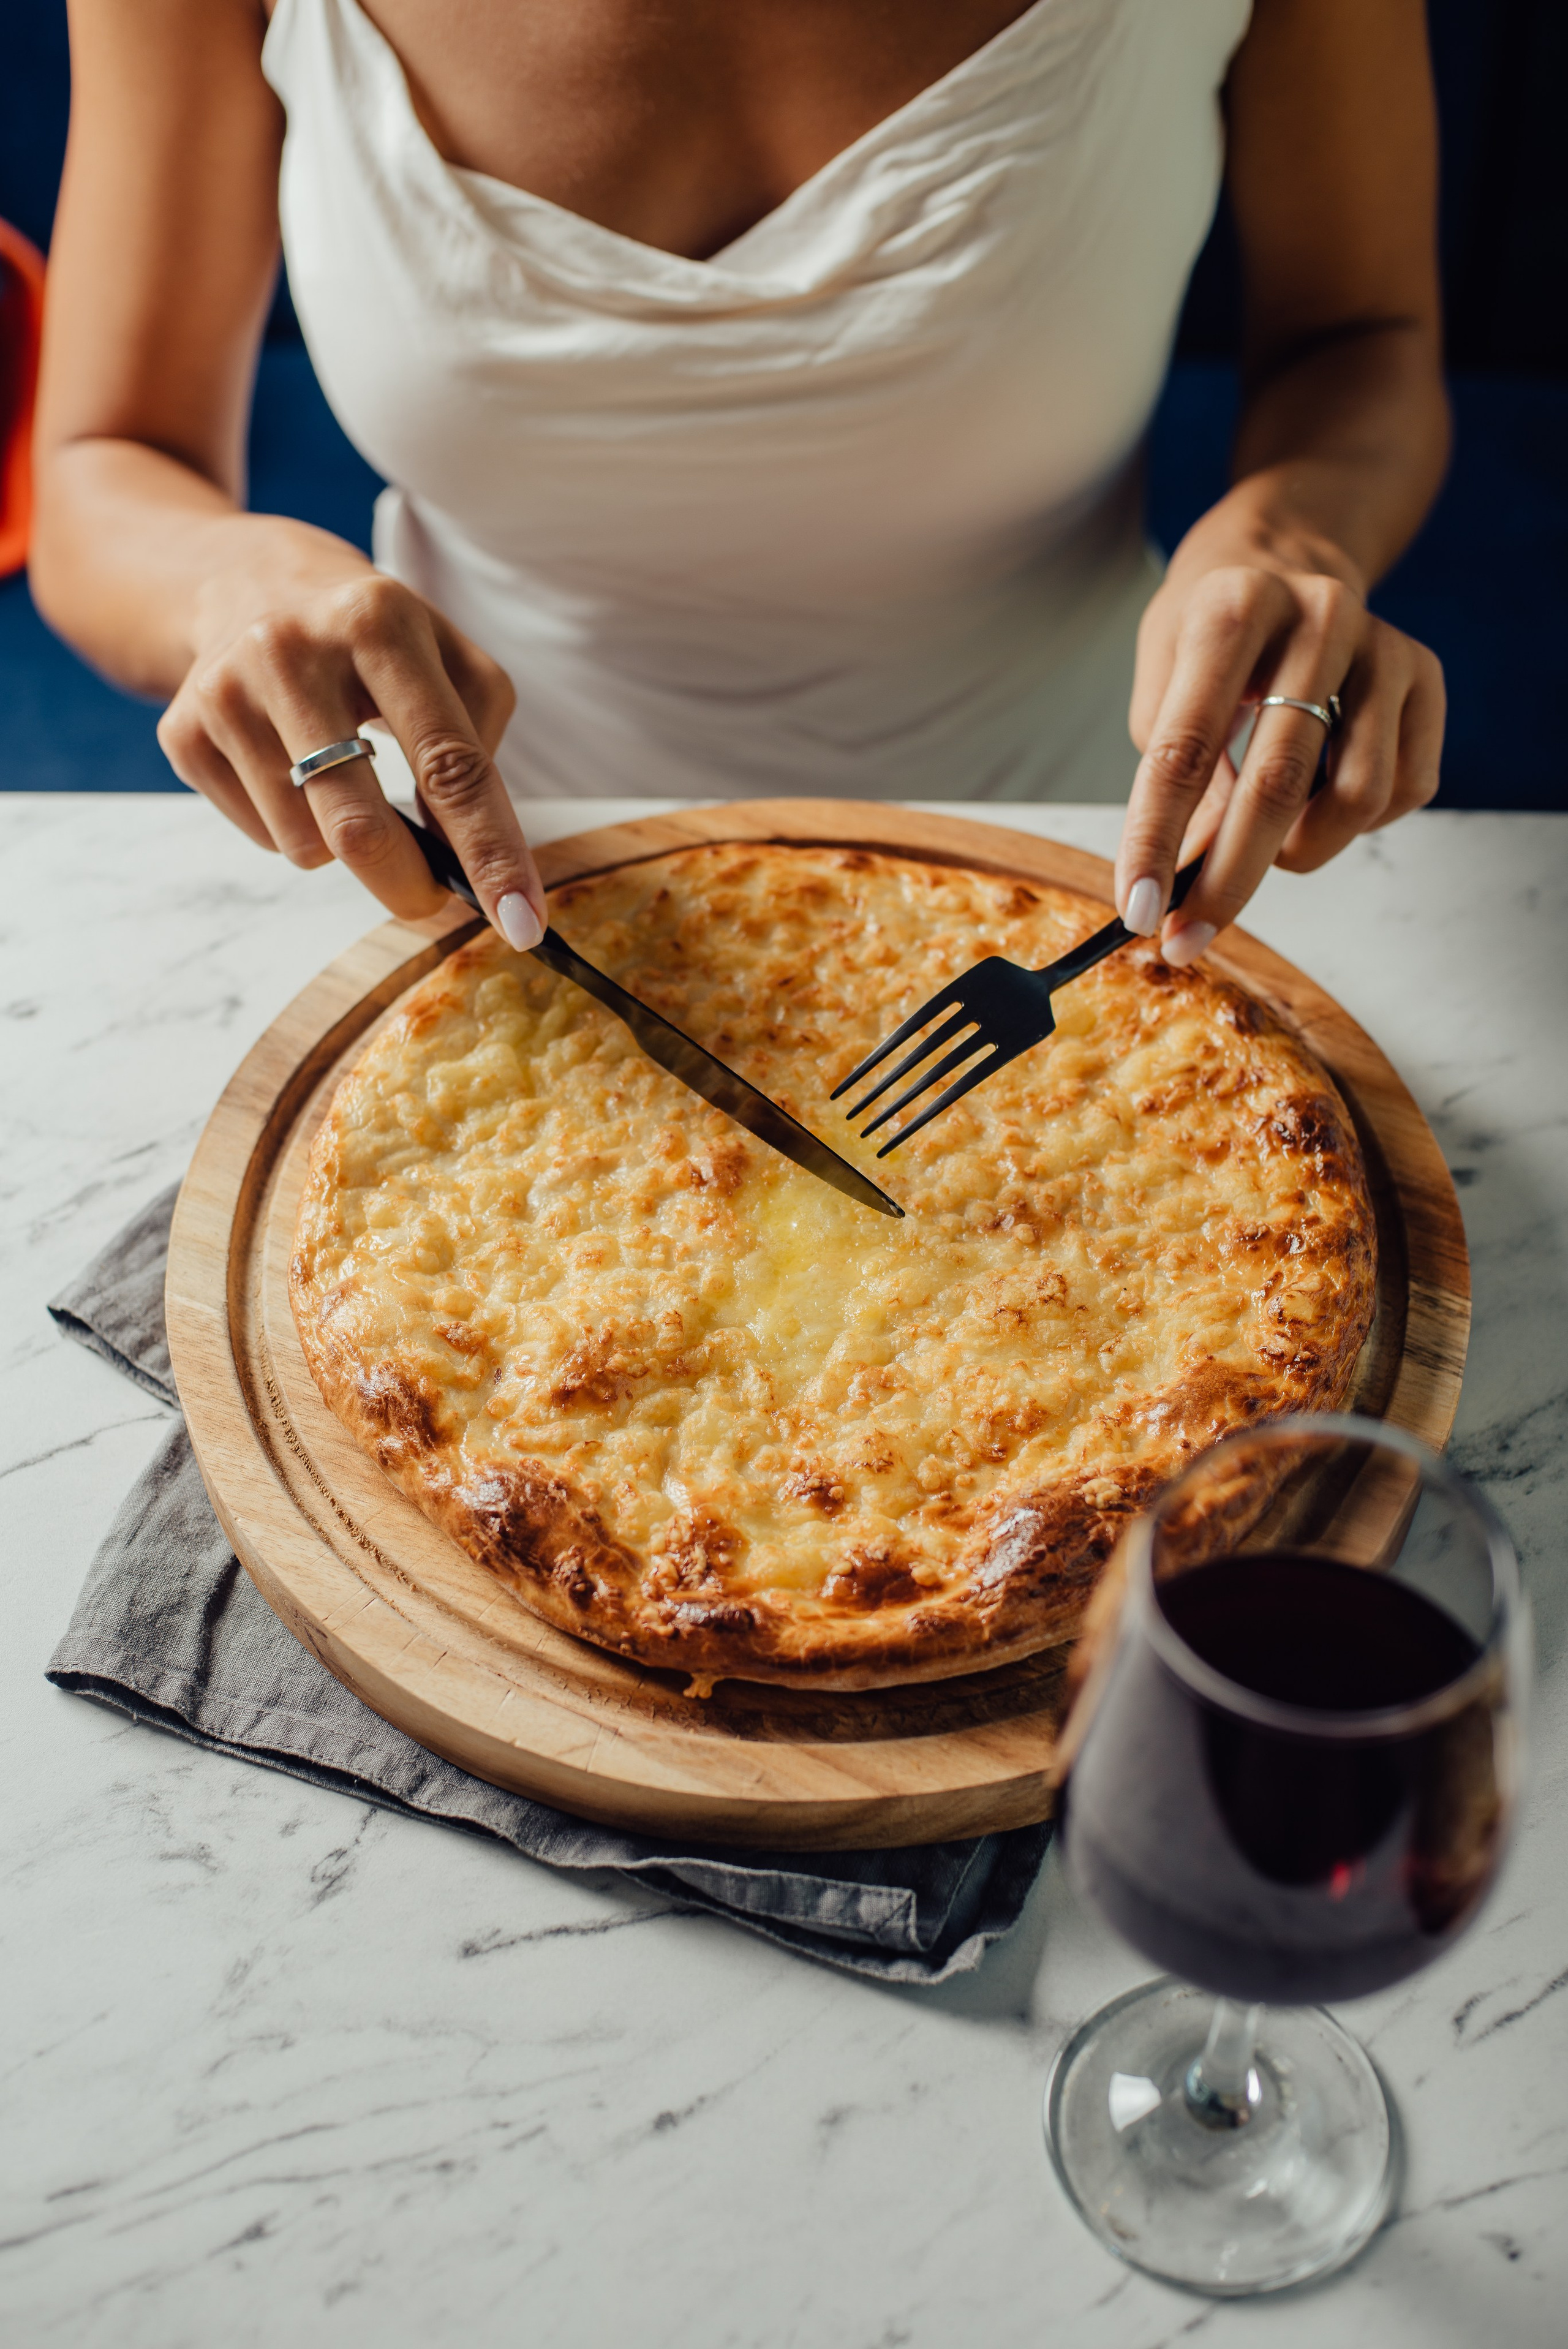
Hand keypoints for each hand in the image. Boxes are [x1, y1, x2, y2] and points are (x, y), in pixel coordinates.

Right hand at [156, 525, 545, 945]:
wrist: (243, 581)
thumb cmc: (369, 636)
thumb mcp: (445, 656)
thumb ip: (475, 748)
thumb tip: (463, 859)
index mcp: (378, 622)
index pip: (449, 763)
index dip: (491, 851)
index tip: (522, 923)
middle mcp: (291, 650)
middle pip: (360, 825)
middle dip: (408, 886)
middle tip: (429, 900)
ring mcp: (227, 692)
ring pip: (306, 844)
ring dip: (341, 844)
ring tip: (338, 778)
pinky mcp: (183, 732)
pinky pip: (263, 836)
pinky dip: (293, 826)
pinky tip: (288, 767)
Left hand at [1114, 506, 1444, 962]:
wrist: (1288, 551)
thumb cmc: (1212, 627)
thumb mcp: (1162, 674)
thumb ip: (1171, 770)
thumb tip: (1190, 874)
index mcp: (1232, 610)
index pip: (1185, 750)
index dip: (1156, 841)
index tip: (1138, 913)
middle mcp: (1319, 617)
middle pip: (1277, 785)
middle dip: (1227, 881)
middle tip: (1188, 938)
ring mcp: (1383, 645)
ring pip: (1354, 800)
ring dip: (1296, 852)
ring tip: (1261, 843)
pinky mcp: (1426, 675)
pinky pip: (1401, 792)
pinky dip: (1352, 823)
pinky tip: (1318, 797)